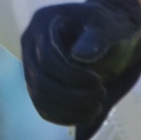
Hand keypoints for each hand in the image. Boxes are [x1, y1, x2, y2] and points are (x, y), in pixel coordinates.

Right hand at [21, 0, 140, 139]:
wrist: (108, 31)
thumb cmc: (109, 25)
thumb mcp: (108, 26)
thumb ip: (97, 38)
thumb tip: (79, 56)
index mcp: (43, 23)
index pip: (47, 59)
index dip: (71, 76)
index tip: (98, 82)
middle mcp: (30, 44)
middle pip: (40, 81)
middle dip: (71, 96)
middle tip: (101, 97)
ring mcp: (31, 64)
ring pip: (39, 98)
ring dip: (68, 110)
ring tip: (97, 109)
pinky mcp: (38, 82)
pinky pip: (43, 107)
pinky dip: (64, 116)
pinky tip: (88, 116)